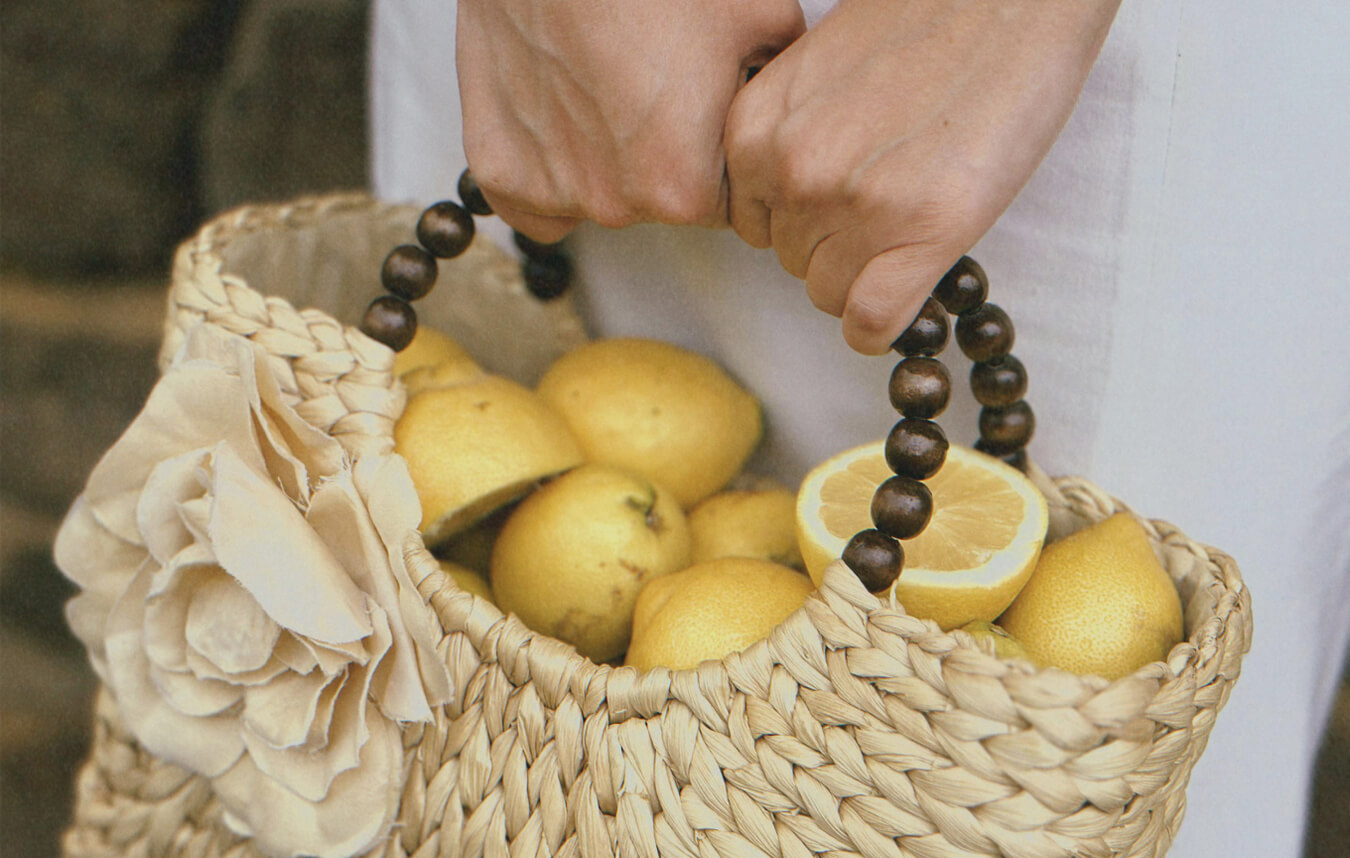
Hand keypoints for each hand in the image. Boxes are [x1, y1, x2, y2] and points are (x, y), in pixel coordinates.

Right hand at [457, 0, 804, 241]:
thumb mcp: (761, 16)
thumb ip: (782, 83)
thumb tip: (791, 110)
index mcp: (685, 189)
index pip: (726, 202)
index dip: (723, 150)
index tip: (707, 107)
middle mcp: (617, 205)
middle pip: (660, 201)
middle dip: (667, 152)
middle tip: (654, 79)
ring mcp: (552, 192)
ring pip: (600, 193)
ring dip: (607, 155)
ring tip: (606, 78)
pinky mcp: (500, 172)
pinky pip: (536, 198)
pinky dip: (549, 163)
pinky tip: (561, 111)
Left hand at [725, 0, 1120, 352]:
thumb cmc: (925, 21)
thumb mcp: (818, 71)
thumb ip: (787, 137)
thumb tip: (785, 205)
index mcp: (755, 129)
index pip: (754, 225)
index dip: (801, 221)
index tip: (842, 204)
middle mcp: (792, 171)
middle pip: (793, 261)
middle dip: (837, 244)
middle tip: (892, 200)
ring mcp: (853, 206)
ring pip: (828, 294)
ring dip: (867, 273)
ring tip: (914, 215)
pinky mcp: (920, 233)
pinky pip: (870, 322)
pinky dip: (883, 323)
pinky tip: (908, 288)